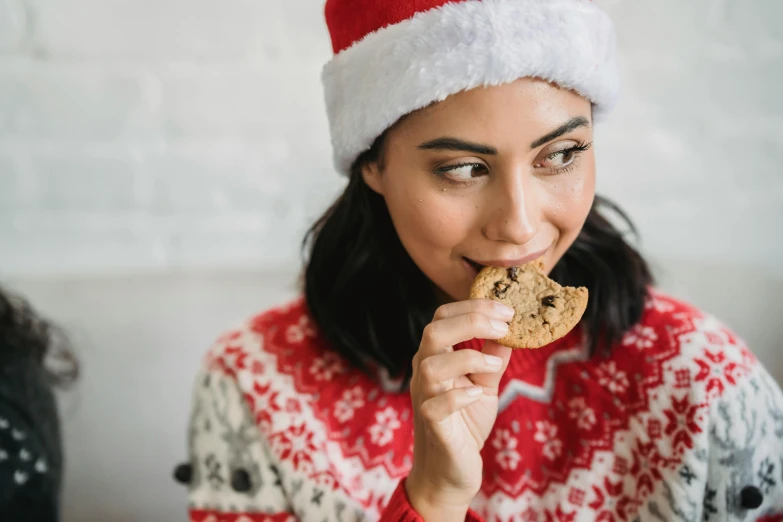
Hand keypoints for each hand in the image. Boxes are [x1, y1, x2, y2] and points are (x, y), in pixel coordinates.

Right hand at [406, 299, 513, 518]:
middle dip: (472, 320)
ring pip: (431, 365)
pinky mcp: (432, 425)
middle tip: (505, 324)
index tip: (507, 309)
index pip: (444, 317)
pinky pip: (436, 405)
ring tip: (495, 364)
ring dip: (468, 357)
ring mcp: (425, 398)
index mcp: (436, 357)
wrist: (451, 472)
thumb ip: (493, 358)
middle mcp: (425, 373)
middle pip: (434, 331)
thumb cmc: (465, 424)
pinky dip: (459, 395)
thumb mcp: (484, 385)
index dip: (474, 306)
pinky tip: (477, 394)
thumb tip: (511, 330)